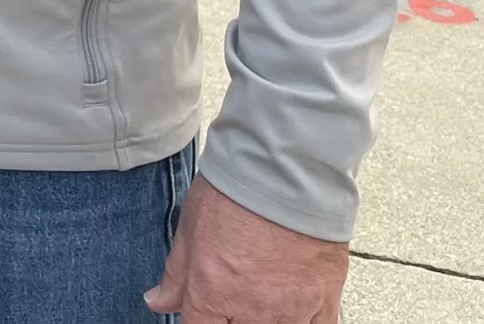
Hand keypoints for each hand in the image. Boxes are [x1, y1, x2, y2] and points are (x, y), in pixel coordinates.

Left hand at [146, 178, 347, 322]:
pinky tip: (291, 309)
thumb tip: (158, 301)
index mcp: (212, 292)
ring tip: (261, 296)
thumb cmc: (237, 192)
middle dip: (229, 316)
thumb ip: (176, 273)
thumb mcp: (190, 227)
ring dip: (264, 319)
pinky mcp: (324, 303)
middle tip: (232, 293)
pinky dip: (301, 323)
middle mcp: (252, 310)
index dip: (197, 320)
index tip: (202, 312)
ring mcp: (291, 311)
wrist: (286, 174)